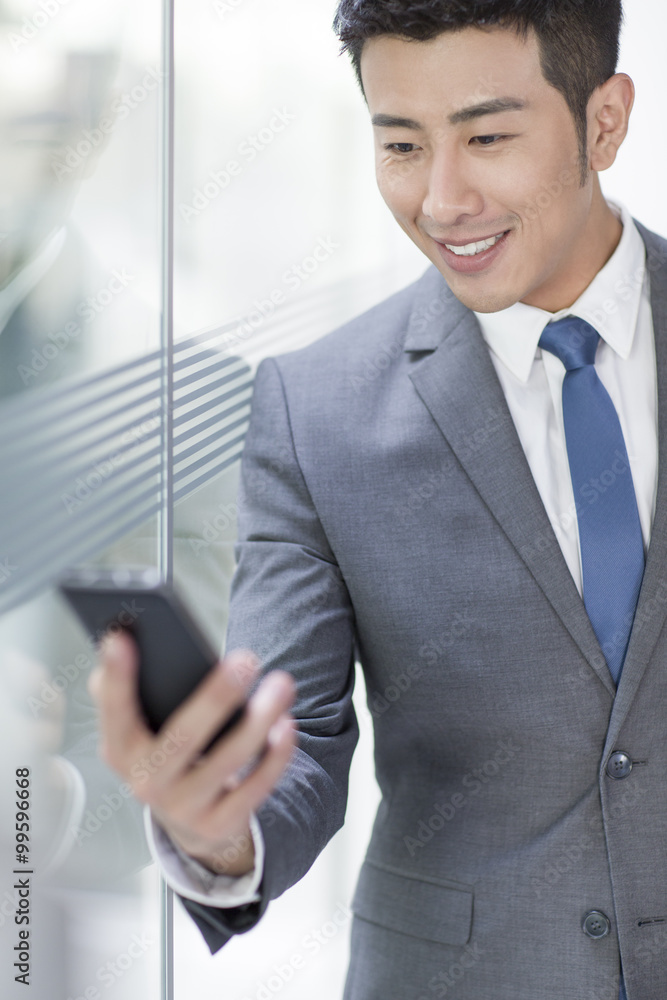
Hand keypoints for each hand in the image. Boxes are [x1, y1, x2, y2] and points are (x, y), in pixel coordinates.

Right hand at [88, 630, 295, 876]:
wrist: (187, 816)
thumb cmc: (167, 749)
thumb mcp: (141, 727)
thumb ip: (129, 688)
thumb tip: (122, 638)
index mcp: (120, 750)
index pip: (115, 713)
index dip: (116, 679)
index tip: (121, 638)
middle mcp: (146, 783)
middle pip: (182, 738)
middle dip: (216, 698)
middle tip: (246, 659)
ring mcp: (183, 808)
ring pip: (227, 761)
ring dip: (259, 720)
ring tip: (282, 684)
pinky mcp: (220, 824)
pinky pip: (254, 788)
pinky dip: (275, 756)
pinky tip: (286, 724)